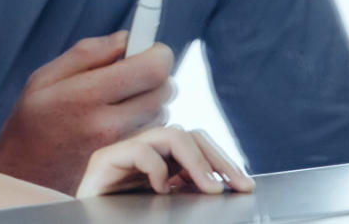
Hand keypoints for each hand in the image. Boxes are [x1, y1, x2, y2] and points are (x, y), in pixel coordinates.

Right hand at [0, 31, 173, 193]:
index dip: (158, 53)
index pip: (152, 69)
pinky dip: (145, 121)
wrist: (27, 173)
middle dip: (154, 73)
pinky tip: (119, 121)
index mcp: (86, 95)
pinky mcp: (128, 159)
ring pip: (162, 110)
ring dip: (150, 99)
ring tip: (119, 101)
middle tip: (132, 72)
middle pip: (164, 88)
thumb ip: (87, 53)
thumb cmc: (33, 121)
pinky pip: (153, 131)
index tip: (151, 49)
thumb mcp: (44, 77)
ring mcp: (121, 145)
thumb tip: (125, 38)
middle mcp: (108, 123)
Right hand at [76, 125, 253, 196]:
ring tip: (207, 188)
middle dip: (215, 158)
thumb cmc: (128, 220)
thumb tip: (226, 188)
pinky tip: (162, 189)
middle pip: (186, 134)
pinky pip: (137, 150)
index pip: (196, 144)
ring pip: (167, 135)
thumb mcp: (172, 209)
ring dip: (195, 161)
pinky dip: (156, 167)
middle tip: (233, 185)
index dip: (223, 161)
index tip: (244, 187)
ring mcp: (123, 156)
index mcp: (161, 166)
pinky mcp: (103, 162)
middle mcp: (143, 154)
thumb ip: (191, 193)